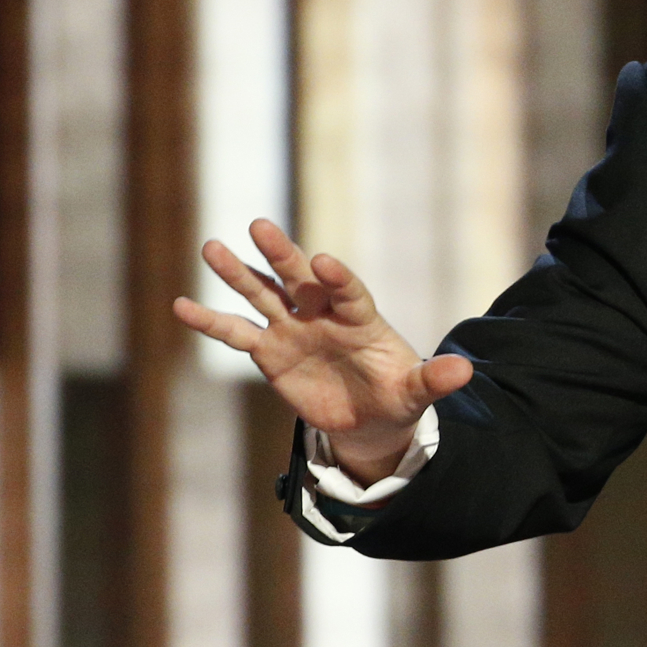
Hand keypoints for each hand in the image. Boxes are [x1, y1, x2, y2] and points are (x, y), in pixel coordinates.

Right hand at [171, 220, 472, 484]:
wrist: (368, 420)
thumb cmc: (396, 396)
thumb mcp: (417, 393)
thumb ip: (433, 379)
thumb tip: (466, 372)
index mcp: (361, 318)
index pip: (349, 292)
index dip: (338, 279)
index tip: (326, 263)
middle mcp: (322, 314)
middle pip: (300, 278)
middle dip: (282, 254)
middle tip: (259, 226)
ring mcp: (292, 329)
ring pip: (262, 294)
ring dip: (238, 273)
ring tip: (210, 247)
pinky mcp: (269, 351)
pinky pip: (236, 333)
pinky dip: (209, 320)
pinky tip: (180, 305)